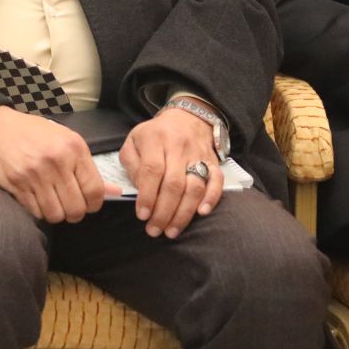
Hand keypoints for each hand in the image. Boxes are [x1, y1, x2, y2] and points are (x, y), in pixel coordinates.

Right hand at [0, 106, 116, 222]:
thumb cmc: (30, 133)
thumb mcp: (63, 140)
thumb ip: (86, 167)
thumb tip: (115, 191)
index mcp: (73, 147)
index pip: (95, 191)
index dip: (93, 204)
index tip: (87, 204)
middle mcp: (57, 161)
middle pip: (76, 208)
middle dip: (73, 213)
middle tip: (66, 205)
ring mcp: (35, 173)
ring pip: (56, 215)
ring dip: (54, 213)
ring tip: (50, 201)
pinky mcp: (17, 184)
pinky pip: (36, 212)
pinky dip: (37, 211)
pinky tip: (34, 197)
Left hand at [121, 108, 222, 239]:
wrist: (187, 117)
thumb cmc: (155, 135)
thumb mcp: (134, 141)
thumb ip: (132, 164)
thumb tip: (140, 190)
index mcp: (155, 139)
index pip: (152, 170)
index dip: (147, 195)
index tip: (142, 215)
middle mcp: (178, 146)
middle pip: (173, 184)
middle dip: (163, 212)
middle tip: (154, 230)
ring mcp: (198, 154)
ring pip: (194, 187)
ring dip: (183, 213)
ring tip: (171, 231)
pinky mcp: (213, 162)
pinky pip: (217, 181)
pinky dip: (211, 198)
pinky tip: (202, 213)